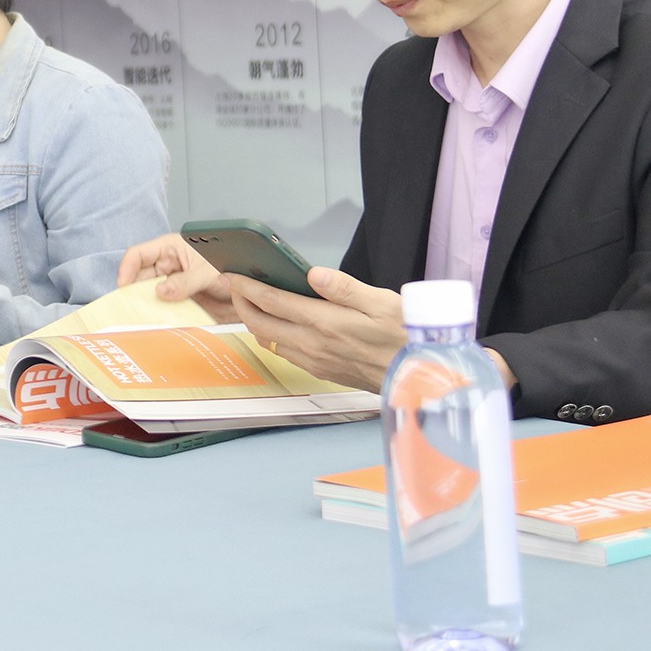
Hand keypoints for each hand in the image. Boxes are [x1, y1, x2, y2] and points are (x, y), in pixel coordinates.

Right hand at [115, 233, 235, 321]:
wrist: (253, 290)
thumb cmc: (235, 265)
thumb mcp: (209, 271)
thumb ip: (185, 282)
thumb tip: (161, 291)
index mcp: (171, 248)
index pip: (139, 255)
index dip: (127, 269)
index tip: (123, 286)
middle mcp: (169, 266)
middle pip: (140, 278)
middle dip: (134, 292)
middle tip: (130, 308)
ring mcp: (174, 285)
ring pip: (151, 296)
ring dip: (147, 307)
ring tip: (142, 319)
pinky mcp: (181, 302)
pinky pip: (165, 310)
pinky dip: (161, 318)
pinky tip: (160, 325)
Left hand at [225, 267, 405, 390]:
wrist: (418, 377)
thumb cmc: (404, 336)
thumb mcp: (382, 302)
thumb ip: (345, 288)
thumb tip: (314, 274)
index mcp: (324, 322)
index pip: (273, 302)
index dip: (247, 287)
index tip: (232, 275)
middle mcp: (312, 344)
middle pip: (261, 324)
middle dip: (241, 303)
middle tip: (235, 286)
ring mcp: (314, 361)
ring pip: (269, 341)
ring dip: (255, 321)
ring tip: (251, 302)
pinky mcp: (320, 371)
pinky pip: (284, 353)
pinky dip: (272, 336)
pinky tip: (277, 326)